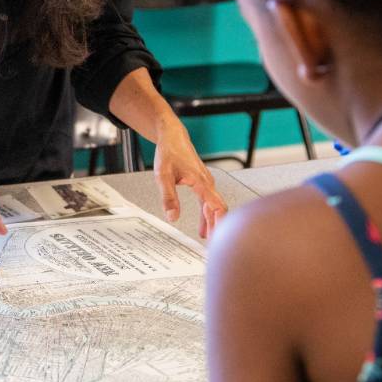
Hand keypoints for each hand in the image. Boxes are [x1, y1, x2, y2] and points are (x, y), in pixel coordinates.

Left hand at [153, 118, 227, 238]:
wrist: (172, 136)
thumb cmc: (169, 152)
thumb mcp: (163, 176)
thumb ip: (168, 197)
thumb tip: (173, 217)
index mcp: (201, 181)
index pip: (216, 205)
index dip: (219, 222)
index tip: (218, 237)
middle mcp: (207, 182)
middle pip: (217, 209)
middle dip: (216, 227)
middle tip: (212, 245)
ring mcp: (206, 182)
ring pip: (213, 206)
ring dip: (212, 222)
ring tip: (207, 238)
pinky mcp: (202, 182)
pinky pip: (208, 202)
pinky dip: (207, 214)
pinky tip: (203, 225)